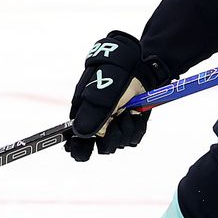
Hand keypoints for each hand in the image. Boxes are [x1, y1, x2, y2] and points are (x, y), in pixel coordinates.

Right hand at [65, 31, 172, 160]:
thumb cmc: (116, 74)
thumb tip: (80, 134)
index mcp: (84, 115)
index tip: (86, 151)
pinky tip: (136, 113)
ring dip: (127, 128)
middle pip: (103, 148)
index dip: (80, 150)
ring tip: (129, 110)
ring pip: (120, 143)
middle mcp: (99, 123)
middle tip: (117, 120)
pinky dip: (137, 127)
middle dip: (112, 137)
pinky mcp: (130, 124)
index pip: (77, 142)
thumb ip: (92, 114)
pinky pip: (134, 138)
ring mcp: (115, 124)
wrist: (140, 65)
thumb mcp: (102, 93)